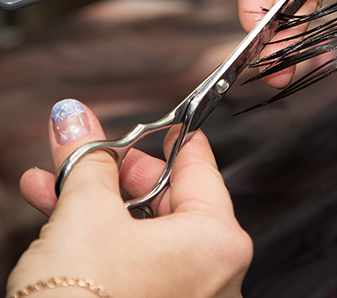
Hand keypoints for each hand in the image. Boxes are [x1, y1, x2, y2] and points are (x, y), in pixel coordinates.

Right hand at [7, 99, 251, 297]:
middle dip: (118, 173)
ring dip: (97, 204)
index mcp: (218, 240)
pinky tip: (59, 220)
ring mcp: (188, 297)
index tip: (163, 123)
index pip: (200, 167)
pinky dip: (101, 240)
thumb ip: (86, 160)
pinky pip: (136, 263)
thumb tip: (75, 120)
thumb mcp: (84, 214)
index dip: (174, 139)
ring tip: (55, 183)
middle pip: (169, 199)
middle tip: (91, 154)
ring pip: (143, 231)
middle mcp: (214, 273)